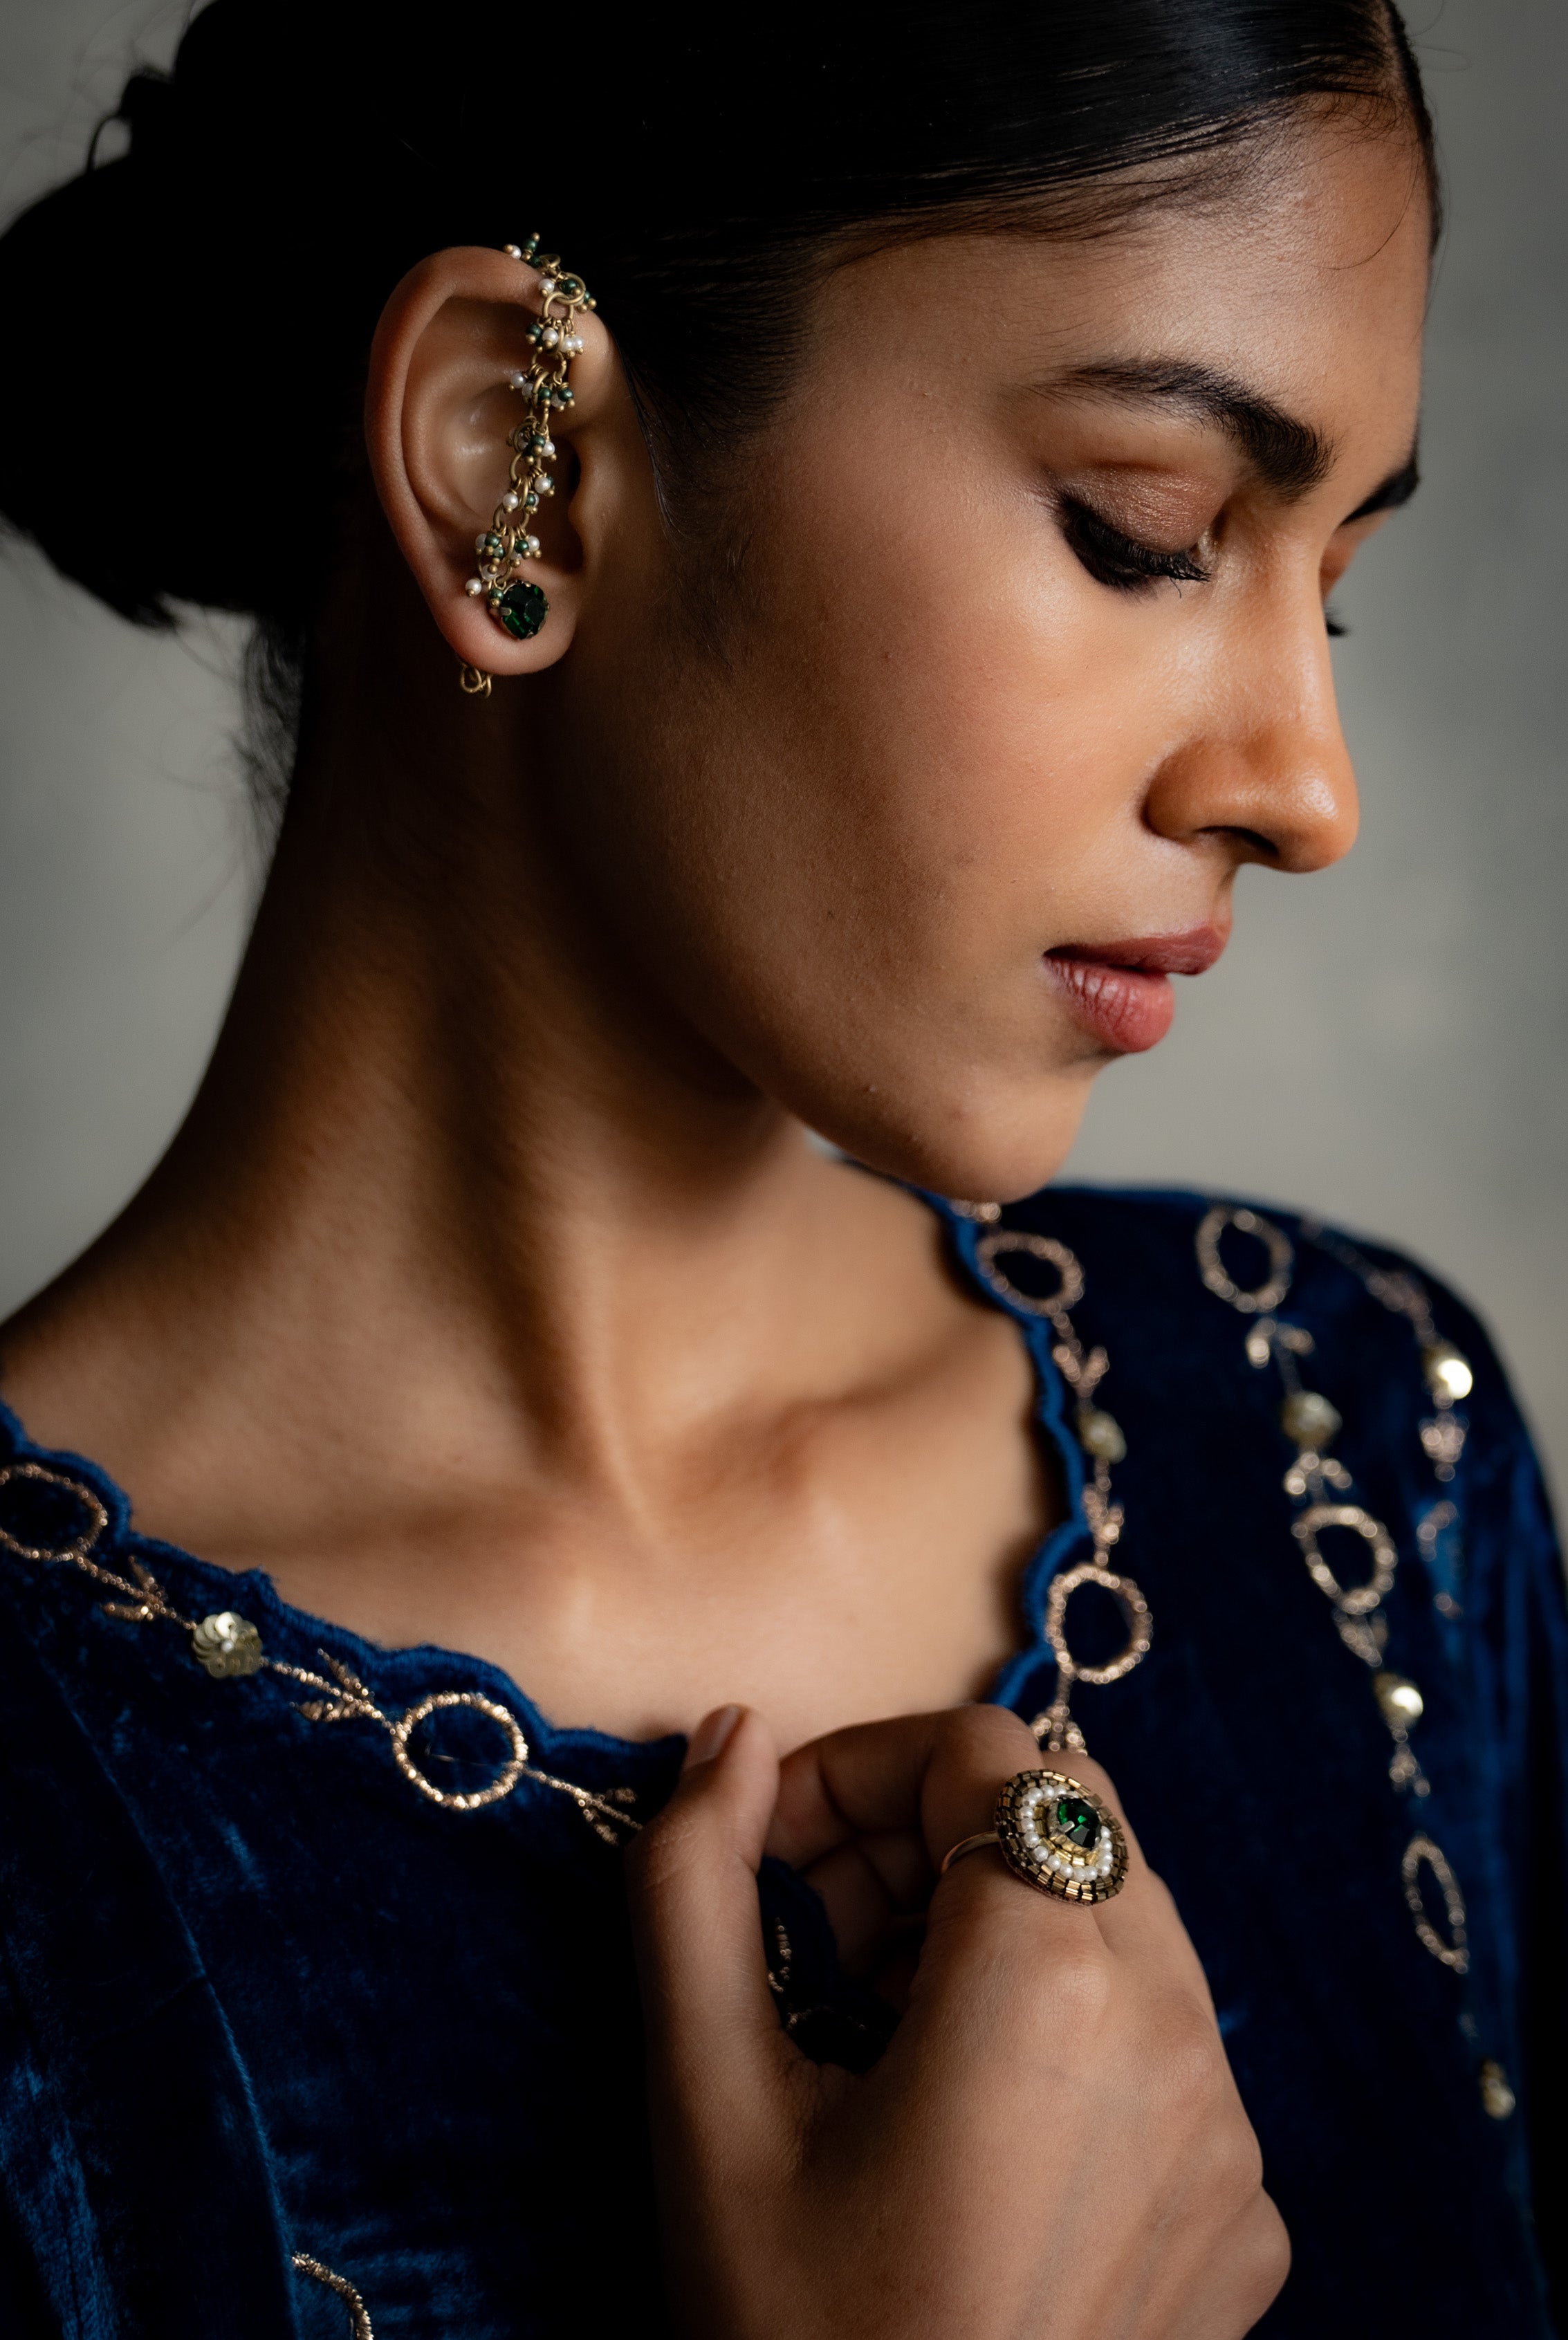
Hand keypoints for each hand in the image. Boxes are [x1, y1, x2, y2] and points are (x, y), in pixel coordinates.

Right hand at [625, 1701, 1286, 2339]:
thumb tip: (729, 1739)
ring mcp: (1230, 2135)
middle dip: (928, 1836)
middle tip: (817, 1938)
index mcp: (1052, 1982)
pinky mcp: (1247, 2217)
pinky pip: (1164, 2045)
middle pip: (1066, 1815)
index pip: (978, 1751)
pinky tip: (968, 2135)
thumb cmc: (790, 2339)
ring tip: (879, 2033)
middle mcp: (1179, 2035)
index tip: (770, 1856)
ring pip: (1122, 1921)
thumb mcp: (707, 2101)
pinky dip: (1066, 2033)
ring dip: (994, 1929)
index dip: (855, 1770)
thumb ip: (696, 1882)